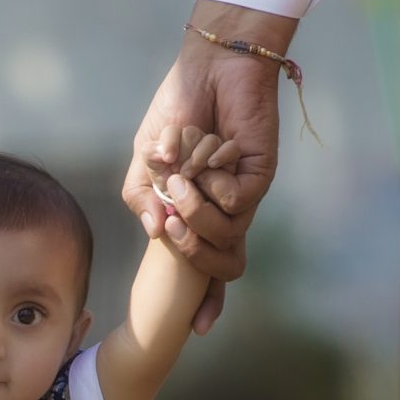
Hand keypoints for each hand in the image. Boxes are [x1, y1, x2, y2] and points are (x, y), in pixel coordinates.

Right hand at [122, 1, 293, 332]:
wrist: (208, 67)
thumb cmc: (177, 111)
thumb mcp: (146, 160)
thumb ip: (140, 196)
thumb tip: (152, 230)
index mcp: (200, 213)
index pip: (206, 266)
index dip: (204, 300)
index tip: (199, 332)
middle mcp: (226, 211)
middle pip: (223, 266)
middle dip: (192, 256)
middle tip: (172, 232)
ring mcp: (244, 196)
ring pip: (226, 237)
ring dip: (196, 214)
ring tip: (181, 180)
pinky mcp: (258, 175)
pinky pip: (235, 204)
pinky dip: (214, 186)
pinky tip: (209, 155)